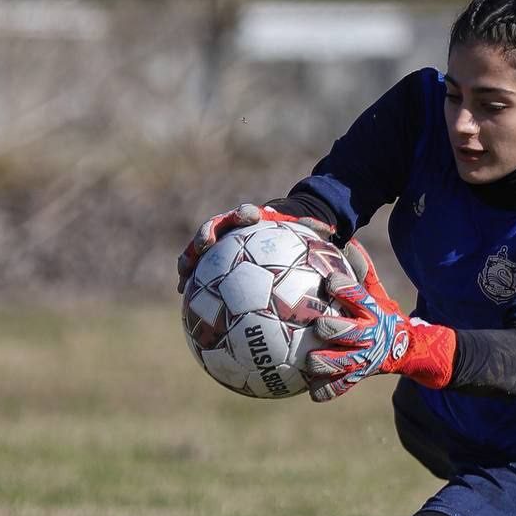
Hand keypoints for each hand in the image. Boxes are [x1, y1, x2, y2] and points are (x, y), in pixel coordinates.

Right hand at [177, 203, 333, 292]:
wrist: (289, 225)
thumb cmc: (301, 230)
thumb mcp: (311, 230)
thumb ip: (316, 231)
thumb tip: (333, 234)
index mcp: (256, 218)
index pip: (247, 213)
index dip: (245, 214)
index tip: (247, 217)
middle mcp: (235, 228)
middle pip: (215, 228)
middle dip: (205, 237)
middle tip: (201, 248)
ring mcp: (225, 242)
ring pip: (202, 249)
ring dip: (190, 260)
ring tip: (182, 278)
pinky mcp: (220, 257)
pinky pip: (204, 270)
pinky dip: (195, 282)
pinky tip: (188, 302)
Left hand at [307, 242, 455, 399]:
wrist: (408, 348)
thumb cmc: (382, 314)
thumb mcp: (377, 292)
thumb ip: (363, 270)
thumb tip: (347, 240)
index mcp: (372, 311)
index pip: (358, 296)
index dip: (345, 289)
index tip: (330, 281)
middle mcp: (368, 335)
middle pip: (350, 333)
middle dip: (334, 329)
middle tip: (319, 326)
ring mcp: (364, 358)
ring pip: (344, 364)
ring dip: (327, 363)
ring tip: (311, 362)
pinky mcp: (358, 375)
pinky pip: (342, 387)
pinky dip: (328, 390)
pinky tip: (313, 392)